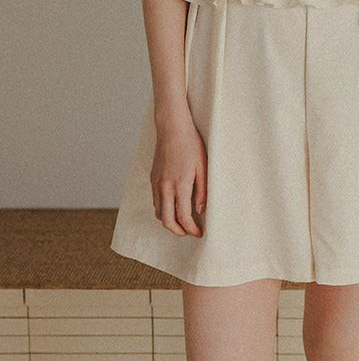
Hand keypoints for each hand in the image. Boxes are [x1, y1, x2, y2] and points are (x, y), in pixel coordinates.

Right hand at [150, 118, 206, 237]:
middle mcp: (165, 187)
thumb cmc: (191, 144)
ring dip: (169, 221)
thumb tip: (199, 210)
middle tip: (190, 232)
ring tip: (183, 222)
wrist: (172, 127)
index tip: (199, 233)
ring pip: (158, 213)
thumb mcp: (203, 167)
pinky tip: (173, 206)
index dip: (191, 229)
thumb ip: (202, 190)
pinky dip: (163, 210)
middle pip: (167, 221)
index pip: (183, 217)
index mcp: (180, 185)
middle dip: (178, 231)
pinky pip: (155, 201)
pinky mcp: (153, 178)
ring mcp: (156, 183)